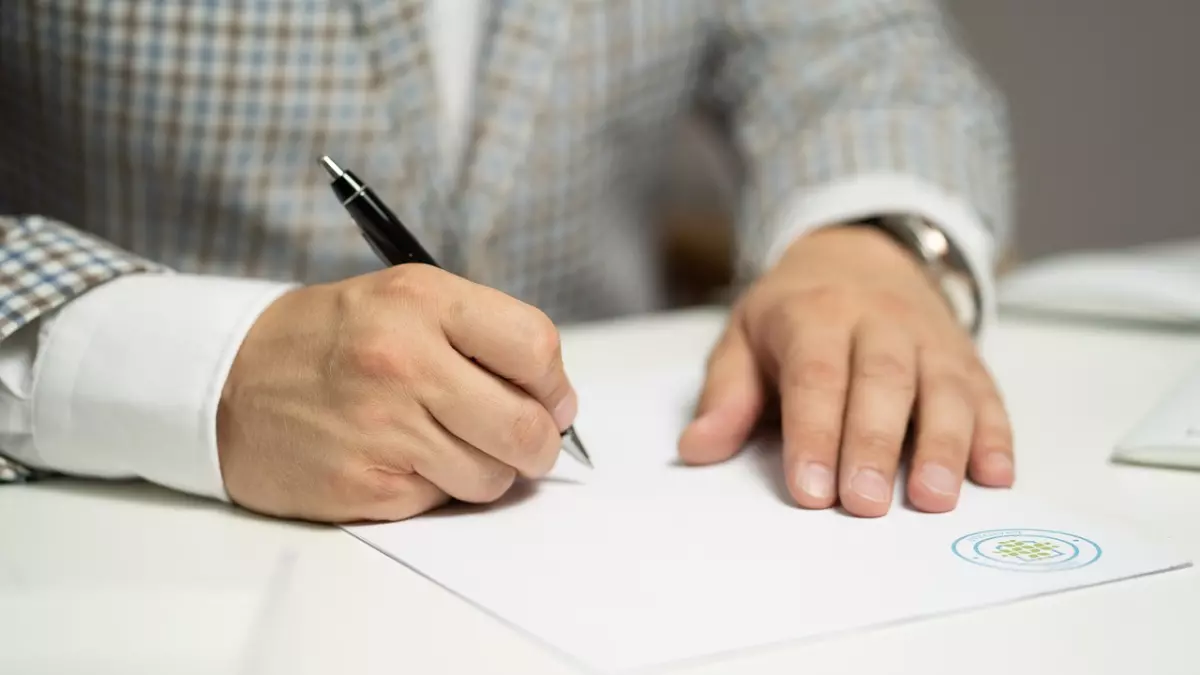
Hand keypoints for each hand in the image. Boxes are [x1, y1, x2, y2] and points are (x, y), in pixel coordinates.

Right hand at [216, 265, 576, 522]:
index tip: (551, 400)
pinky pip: (442, 502)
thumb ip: (479, 335)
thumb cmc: (327, 341)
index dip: (555, 385)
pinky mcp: (365, 486)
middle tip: (522, 440)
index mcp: (423, 302)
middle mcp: (405, 361)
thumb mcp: (402, 301)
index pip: (535, 347)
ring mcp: (383, 428)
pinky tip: (400, 460)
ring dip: (485, 469)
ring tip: (446, 444)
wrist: (224, 382)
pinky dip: (435, 489)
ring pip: (493, 476)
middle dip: (538, 444)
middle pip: (527, 427)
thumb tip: (553, 397)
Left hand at [678, 225, 1013, 515]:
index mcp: (814, 315)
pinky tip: (995, 476)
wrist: (860, 254)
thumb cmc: (794, 312)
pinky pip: (985, 392)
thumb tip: (697, 448)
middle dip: (874, 444)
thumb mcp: (744, 337)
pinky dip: (995, 435)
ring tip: (933, 498)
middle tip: (865, 504)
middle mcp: (878, 320)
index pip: (815, 376)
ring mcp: (929, 337)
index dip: (813, 434)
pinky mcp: (966, 357)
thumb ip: (726, 395)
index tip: (809, 490)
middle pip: (882, 382)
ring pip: (942, 387)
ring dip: (943, 445)